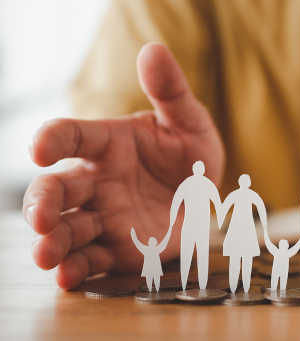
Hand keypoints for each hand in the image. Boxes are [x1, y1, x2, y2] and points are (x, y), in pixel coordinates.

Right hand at [23, 43, 224, 288]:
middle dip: (43, 203)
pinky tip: (69, 276)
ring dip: (53, 241)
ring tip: (48, 255)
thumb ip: (171, 92)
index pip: (71, 136)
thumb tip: (154, 50)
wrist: (204, 195)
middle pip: (57, 189)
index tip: (40, 147)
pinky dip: (78, 269)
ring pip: (67, 229)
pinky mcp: (116, 248)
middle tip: (40, 216)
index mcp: (107, 144)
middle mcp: (96, 181)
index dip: (52, 139)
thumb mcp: (188, 121)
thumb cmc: (189, 153)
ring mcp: (103, 217)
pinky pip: (92, 260)